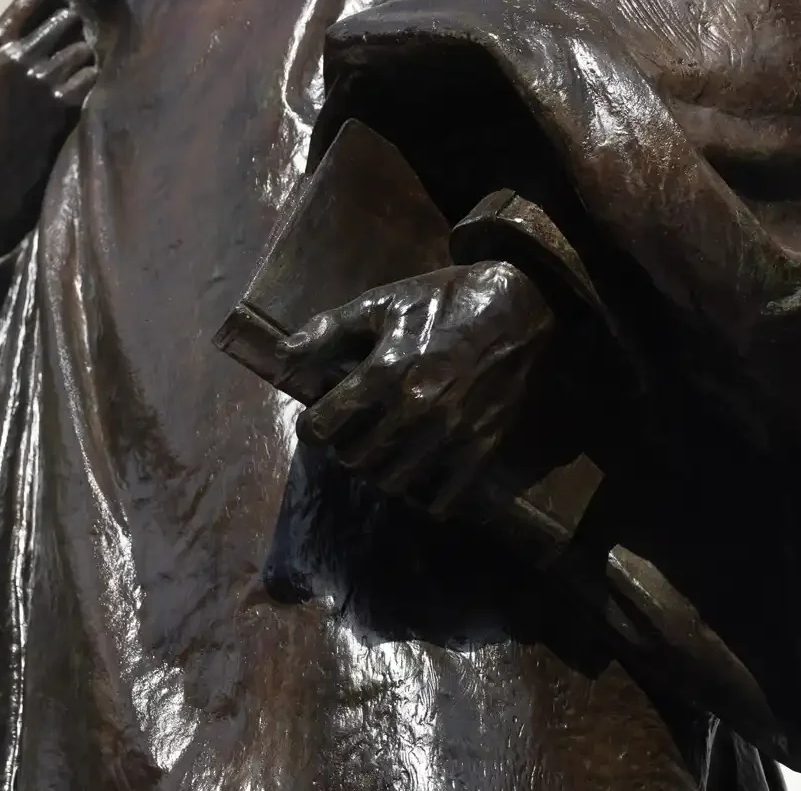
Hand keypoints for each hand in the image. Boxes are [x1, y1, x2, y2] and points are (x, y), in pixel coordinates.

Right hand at [0, 0, 97, 261]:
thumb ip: (9, 54)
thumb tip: (48, 29)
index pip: (30, 2)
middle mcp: (17, 56)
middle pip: (66, 21)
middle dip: (77, 30)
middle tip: (84, 40)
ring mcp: (41, 79)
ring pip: (83, 50)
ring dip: (88, 59)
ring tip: (82, 73)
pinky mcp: (61, 104)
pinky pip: (90, 78)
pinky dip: (92, 83)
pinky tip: (85, 93)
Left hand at [281, 262, 556, 516]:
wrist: (518, 307)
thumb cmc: (441, 301)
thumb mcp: (379, 303)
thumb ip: (327, 331)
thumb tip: (282, 358)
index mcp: (384, 373)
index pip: (324, 426)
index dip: (311, 427)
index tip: (316, 421)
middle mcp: (414, 411)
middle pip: (354, 459)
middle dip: (342, 449)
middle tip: (348, 435)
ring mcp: (449, 435)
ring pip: (391, 482)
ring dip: (376, 471)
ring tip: (378, 452)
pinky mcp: (480, 449)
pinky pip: (440, 498)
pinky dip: (421, 496)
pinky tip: (416, 475)